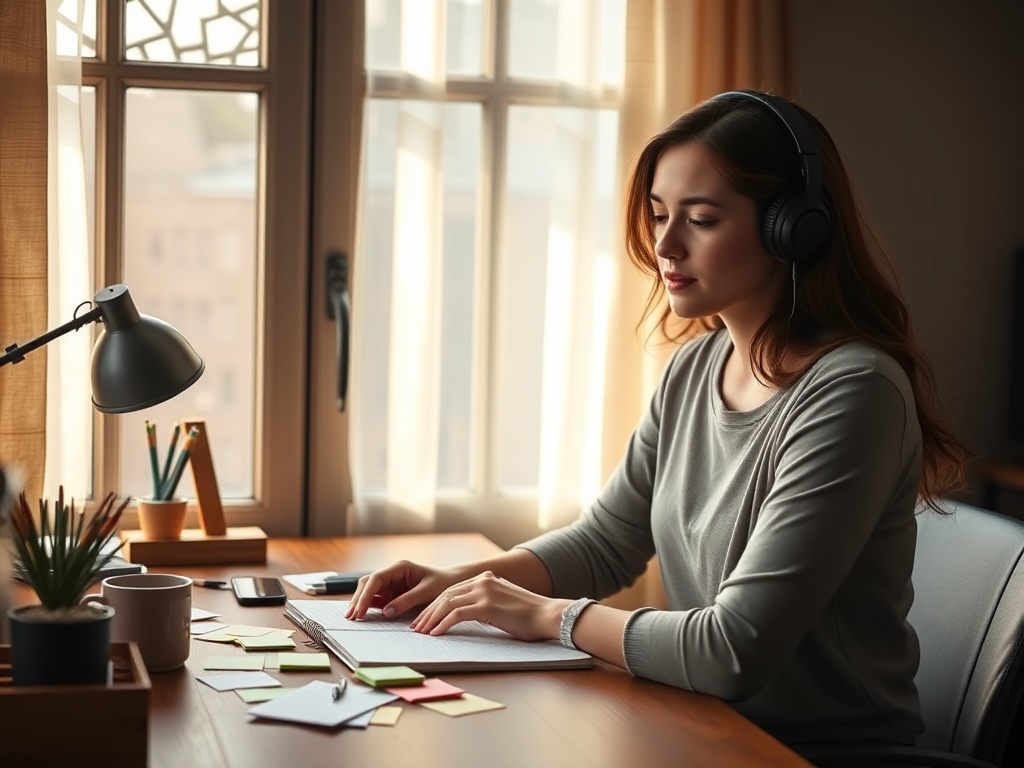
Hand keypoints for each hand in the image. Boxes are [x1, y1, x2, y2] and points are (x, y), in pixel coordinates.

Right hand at [344, 560, 466, 620]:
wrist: (453, 584)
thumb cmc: (442, 584)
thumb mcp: (426, 593)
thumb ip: (406, 601)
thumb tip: (386, 612)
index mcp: (400, 567)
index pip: (376, 579)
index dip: (366, 595)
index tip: (360, 610)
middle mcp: (392, 573)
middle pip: (368, 584)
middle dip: (359, 599)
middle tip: (351, 617)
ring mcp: (391, 583)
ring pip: (369, 591)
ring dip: (361, 603)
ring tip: (353, 618)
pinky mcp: (392, 593)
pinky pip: (377, 599)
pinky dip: (369, 607)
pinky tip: (362, 616)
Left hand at [411, 571, 565, 641]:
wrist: (548, 615)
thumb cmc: (530, 616)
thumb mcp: (503, 602)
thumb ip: (486, 602)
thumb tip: (469, 613)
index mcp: (486, 578)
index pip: (452, 590)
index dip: (435, 605)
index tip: (425, 618)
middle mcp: (483, 581)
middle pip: (446, 595)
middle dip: (429, 612)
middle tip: (417, 627)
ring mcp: (484, 591)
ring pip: (447, 603)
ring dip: (431, 619)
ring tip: (422, 633)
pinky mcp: (486, 605)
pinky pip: (456, 615)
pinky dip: (443, 625)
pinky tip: (436, 634)